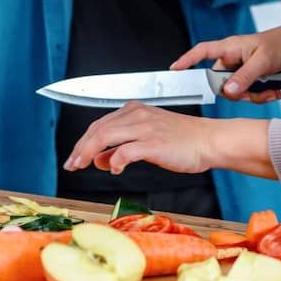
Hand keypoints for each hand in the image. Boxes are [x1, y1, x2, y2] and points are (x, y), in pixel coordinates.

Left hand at [64, 102, 216, 175]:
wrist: (209, 140)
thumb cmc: (183, 141)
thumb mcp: (148, 139)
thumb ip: (122, 146)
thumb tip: (100, 159)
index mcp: (135, 110)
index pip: (99, 124)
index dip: (82, 142)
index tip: (74, 157)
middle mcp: (137, 115)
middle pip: (98, 129)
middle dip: (80, 148)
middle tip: (71, 165)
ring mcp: (145, 128)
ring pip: (106, 136)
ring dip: (89, 153)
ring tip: (82, 166)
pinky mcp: (154, 143)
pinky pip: (126, 151)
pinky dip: (116, 161)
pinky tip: (116, 170)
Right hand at [171, 23, 280, 102]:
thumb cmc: (280, 44)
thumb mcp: (263, 62)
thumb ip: (244, 77)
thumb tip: (227, 91)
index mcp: (230, 48)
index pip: (202, 52)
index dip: (186, 60)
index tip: (175, 69)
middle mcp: (232, 59)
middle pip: (221, 83)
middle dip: (240, 93)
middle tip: (257, 92)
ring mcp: (241, 69)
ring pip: (237, 92)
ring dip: (255, 95)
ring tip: (272, 90)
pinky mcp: (250, 77)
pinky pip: (248, 93)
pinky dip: (262, 95)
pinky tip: (275, 90)